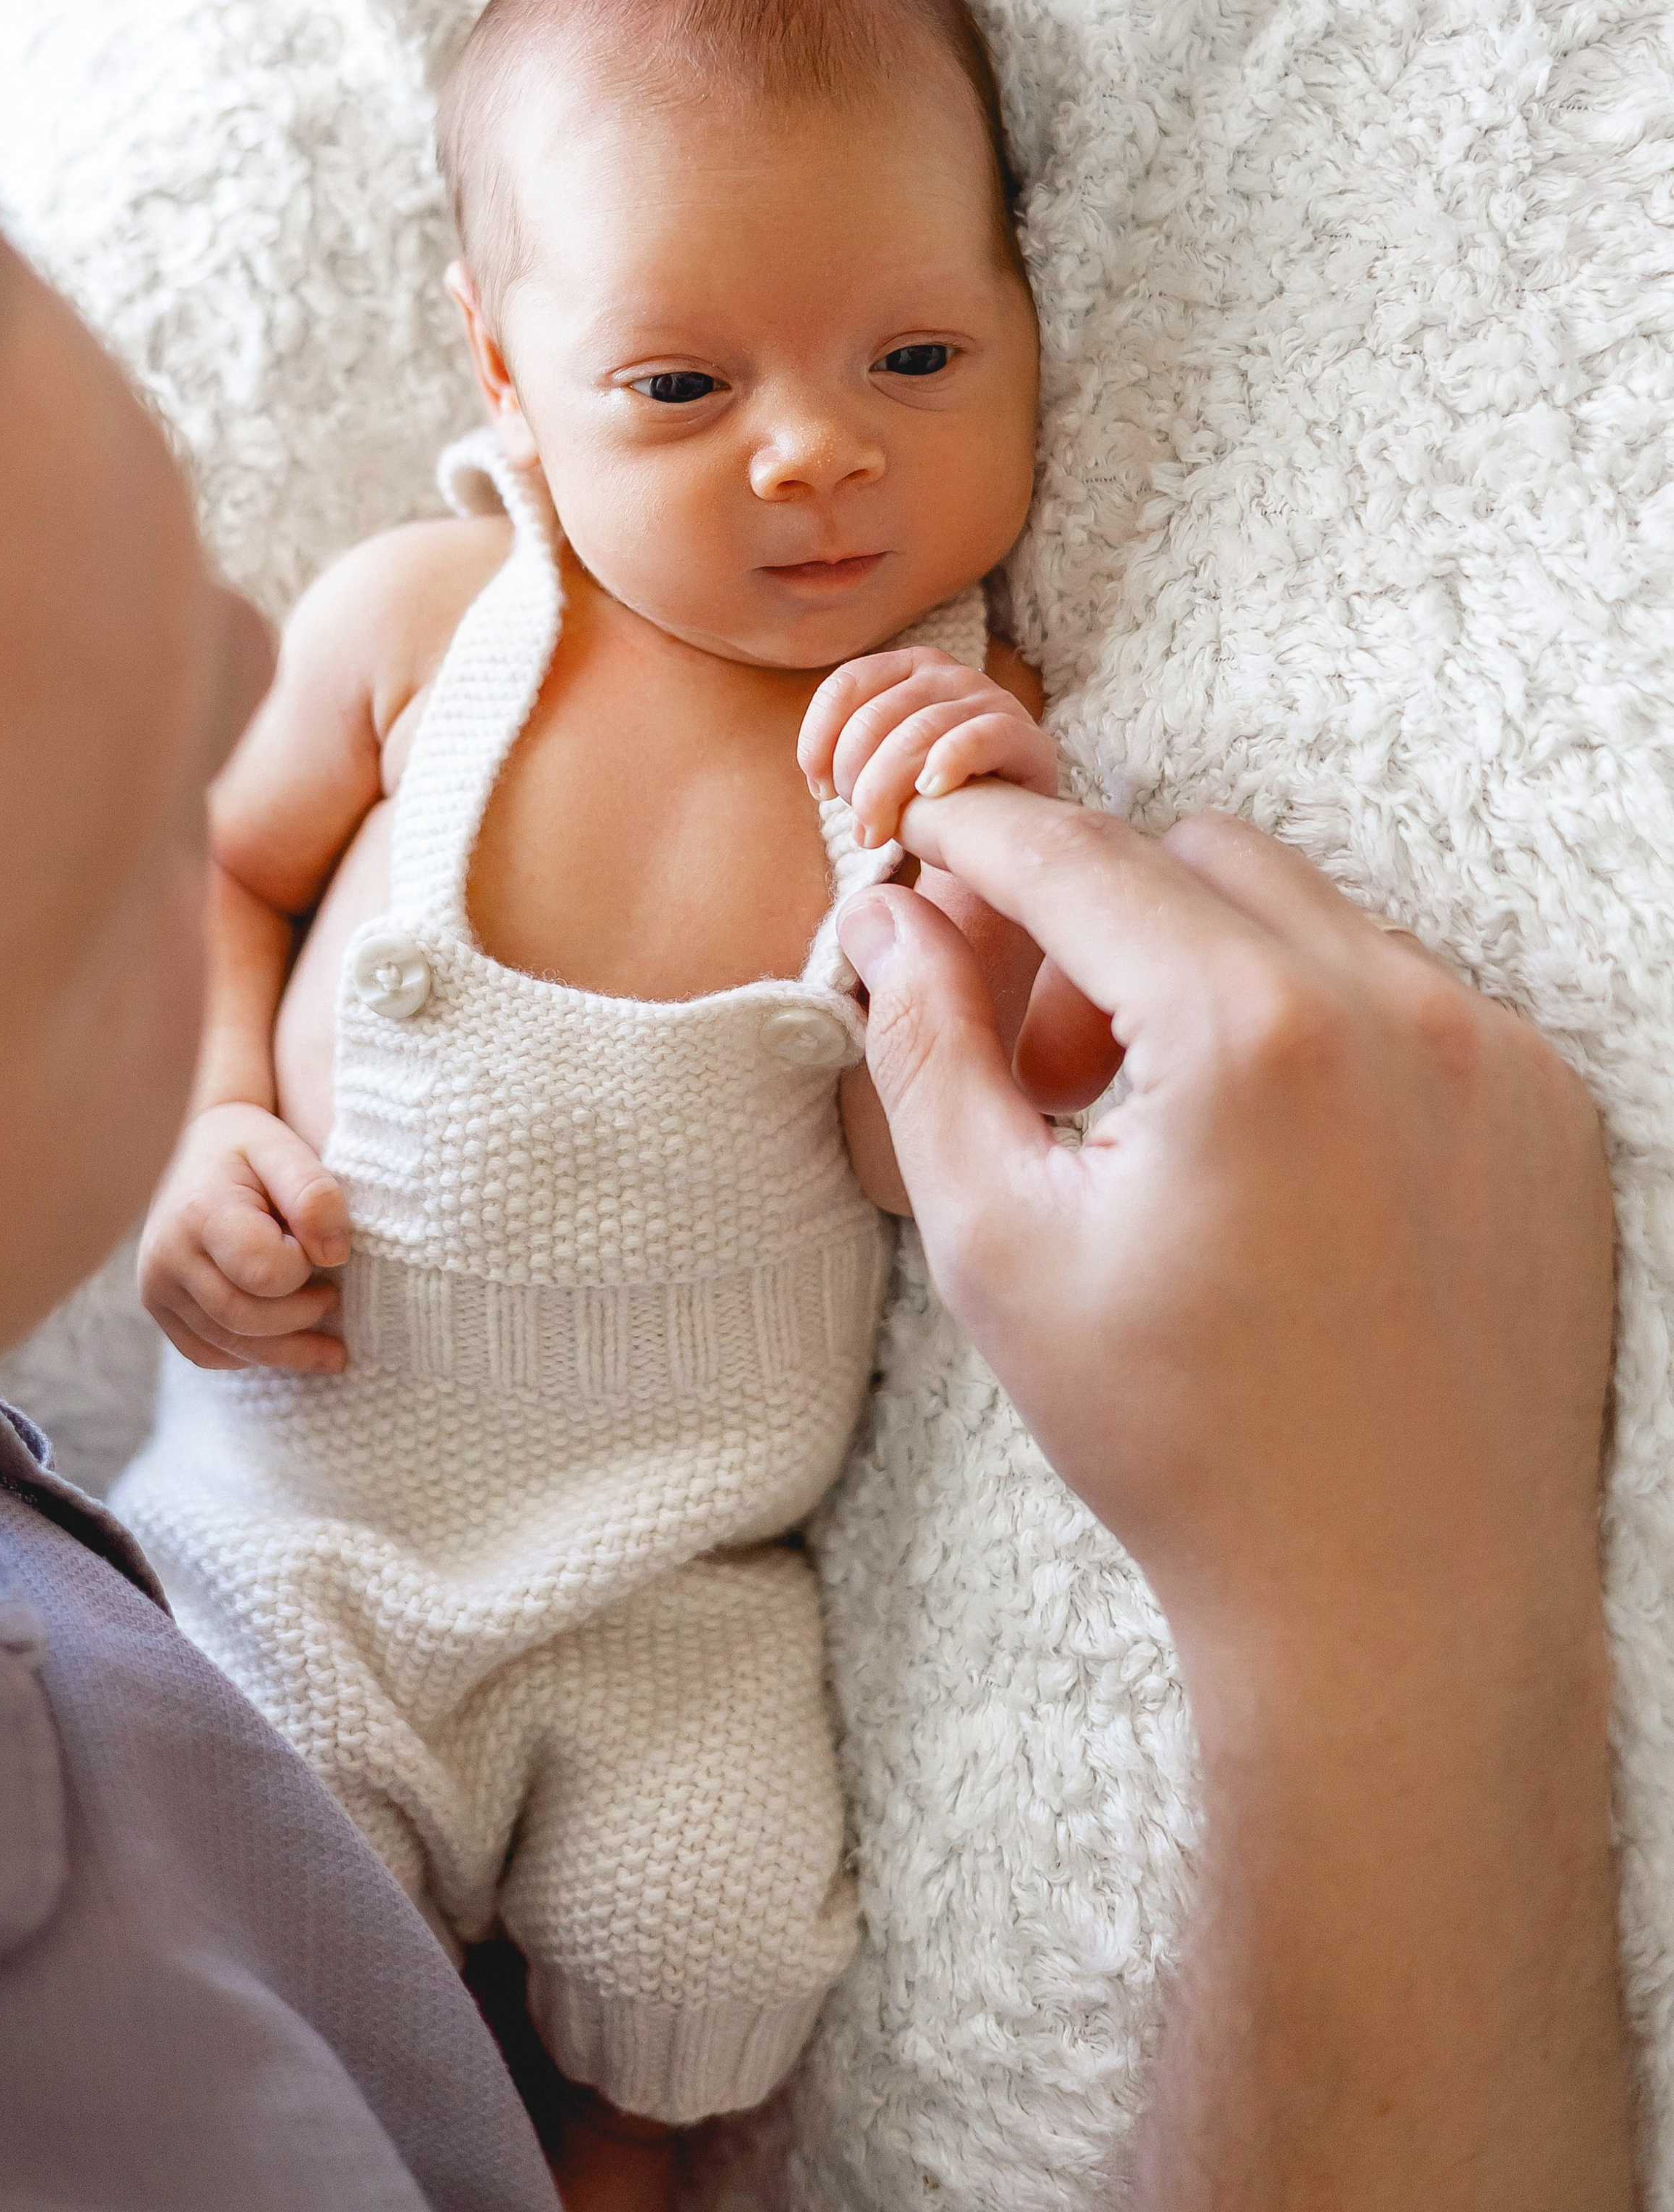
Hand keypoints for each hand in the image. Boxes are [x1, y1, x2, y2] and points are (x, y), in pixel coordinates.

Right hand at [139, 1101, 349, 1372]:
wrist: (200, 1147)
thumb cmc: (250, 1146)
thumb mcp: (287, 1150)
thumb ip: (316, 1195)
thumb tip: (334, 1255)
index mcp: (201, 1213)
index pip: (264, 1273)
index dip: (303, 1268)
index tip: (321, 1249)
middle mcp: (167, 1256)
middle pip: (244, 1320)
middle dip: (301, 1317)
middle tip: (333, 1296)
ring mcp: (156, 1286)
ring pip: (228, 1346)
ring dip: (286, 1349)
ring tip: (326, 1333)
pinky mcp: (159, 1306)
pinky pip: (207, 1353)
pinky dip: (251, 1354)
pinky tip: (282, 1339)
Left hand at [798, 645, 1060, 850]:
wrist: (1001, 830)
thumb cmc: (930, 797)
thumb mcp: (881, 766)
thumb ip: (850, 753)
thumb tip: (817, 771)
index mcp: (906, 668)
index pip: (846, 685)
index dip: (819, 739)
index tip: (819, 789)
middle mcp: (946, 673)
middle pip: (874, 717)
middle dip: (853, 777)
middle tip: (859, 822)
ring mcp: (988, 698)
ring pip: (916, 734)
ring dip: (884, 790)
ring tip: (878, 832)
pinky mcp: (1023, 735)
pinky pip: (979, 737)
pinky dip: (948, 761)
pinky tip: (930, 791)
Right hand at [837, 790, 1611, 1664]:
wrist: (1398, 1604)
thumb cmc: (1183, 1443)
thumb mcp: (999, 1243)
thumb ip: (927, 1048)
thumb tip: (892, 914)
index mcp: (1251, 1033)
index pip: (1080, 854)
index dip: (979, 836)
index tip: (924, 837)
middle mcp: (1396, 1010)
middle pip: (1195, 857)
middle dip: (1095, 922)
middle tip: (1052, 1068)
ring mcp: (1493, 1055)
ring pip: (1306, 918)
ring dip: (1209, 972)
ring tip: (1172, 1135)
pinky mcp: (1548, 1107)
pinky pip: (1405, 995)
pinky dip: (1320, 1032)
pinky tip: (1281, 1170)